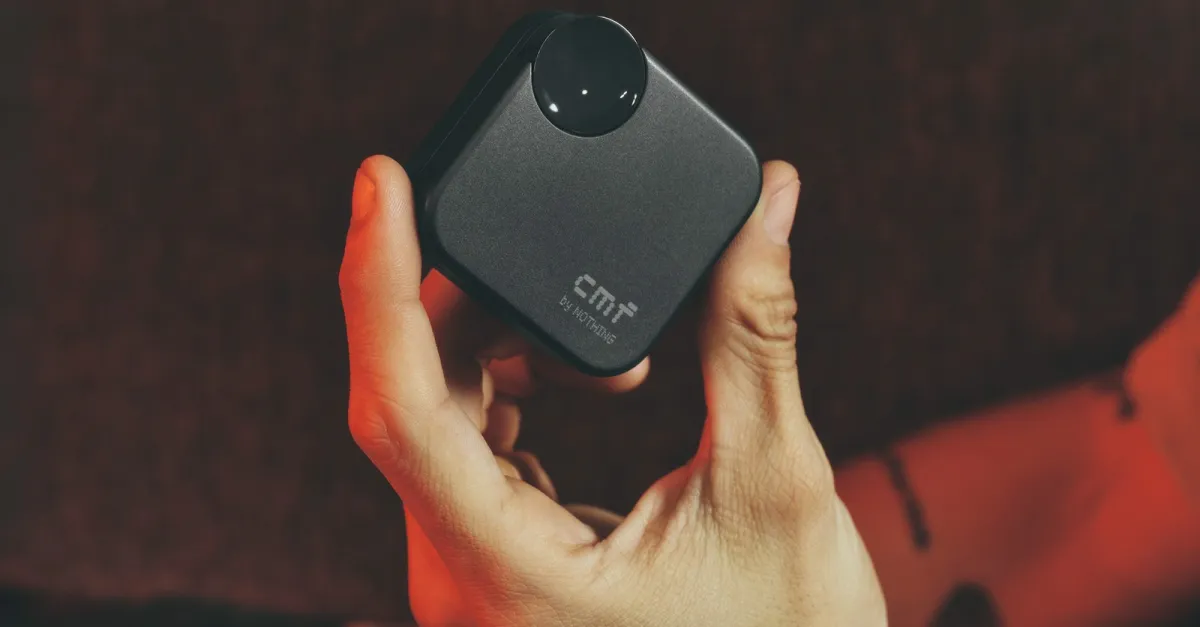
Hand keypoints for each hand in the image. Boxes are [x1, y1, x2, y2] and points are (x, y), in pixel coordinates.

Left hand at [339, 155, 886, 625]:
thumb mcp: (772, 485)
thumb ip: (753, 336)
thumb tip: (768, 211)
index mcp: (508, 573)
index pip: (398, 407)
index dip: (378, 283)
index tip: (381, 186)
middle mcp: (461, 580)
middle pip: (412, 397)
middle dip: (472, 302)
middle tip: (545, 242)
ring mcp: (469, 576)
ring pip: (434, 420)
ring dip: (497, 349)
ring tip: (595, 349)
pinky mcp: (492, 560)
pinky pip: (462, 450)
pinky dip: (507, 393)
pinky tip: (568, 383)